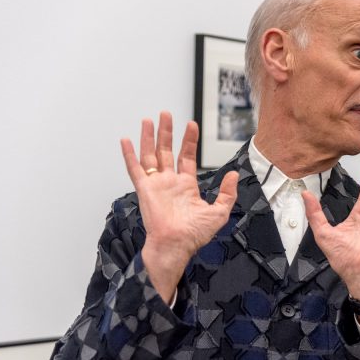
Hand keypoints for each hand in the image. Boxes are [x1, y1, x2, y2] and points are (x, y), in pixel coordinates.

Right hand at [120, 112, 238, 302]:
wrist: (177, 245)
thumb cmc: (195, 234)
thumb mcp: (220, 212)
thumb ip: (227, 193)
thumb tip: (233, 175)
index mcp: (186, 186)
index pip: (186, 157)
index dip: (188, 141)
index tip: (191, 125)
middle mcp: (170, 183)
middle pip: (166, 151)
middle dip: (166, 133)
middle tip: (166, 115)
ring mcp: (156, 185)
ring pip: (150, 155)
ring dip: (149, 138)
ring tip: (149, 120)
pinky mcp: (144, 190)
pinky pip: (135, 169)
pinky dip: (129, 155)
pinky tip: (126, 140)